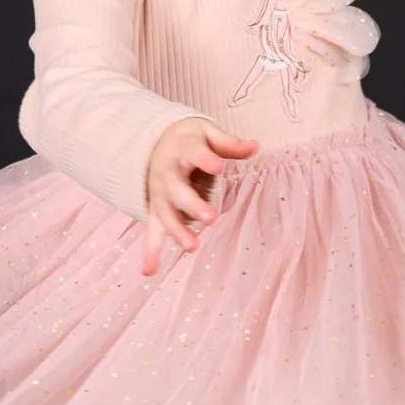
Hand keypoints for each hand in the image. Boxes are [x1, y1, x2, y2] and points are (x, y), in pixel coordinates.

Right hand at [141, 118, 258, 274]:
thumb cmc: (189, 140)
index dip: (205, 160)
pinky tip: (149, 271)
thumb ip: (228, 143)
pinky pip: (151, 230)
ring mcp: (159, 194)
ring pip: (164, 213)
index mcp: (183, 150)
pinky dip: (150, 251)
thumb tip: (255, 145)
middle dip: (191, 204)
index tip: (218, 166)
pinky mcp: (156, 209)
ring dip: (176, 231)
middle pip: (176, 189)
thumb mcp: (207, 133)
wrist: (154, 141)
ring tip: (191, 247)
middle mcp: (167, 173)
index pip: (194, 153)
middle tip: (210, 218)